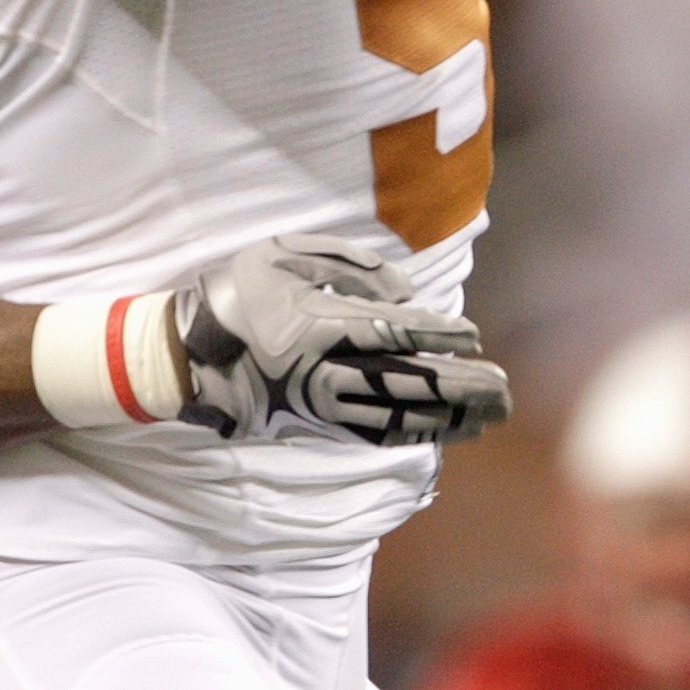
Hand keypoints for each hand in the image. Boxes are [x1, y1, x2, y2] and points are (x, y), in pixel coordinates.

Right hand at [167, 234, 510, 446]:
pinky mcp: (316, 423)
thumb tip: (403, 291)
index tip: (475, 338)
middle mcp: (324, 369)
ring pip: (397, 415)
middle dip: (458, 388)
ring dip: (449, 417)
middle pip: (404, 383)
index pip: (390, 333)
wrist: (185, 357)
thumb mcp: (282, 255)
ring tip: (490, 415)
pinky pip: (375, 432)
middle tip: (503, 391)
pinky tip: (446, 431)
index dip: (436, 338)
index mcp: (317, 324)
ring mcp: (321, 402)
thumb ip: (346, 264)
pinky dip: (417, 434)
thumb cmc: (237, 292)